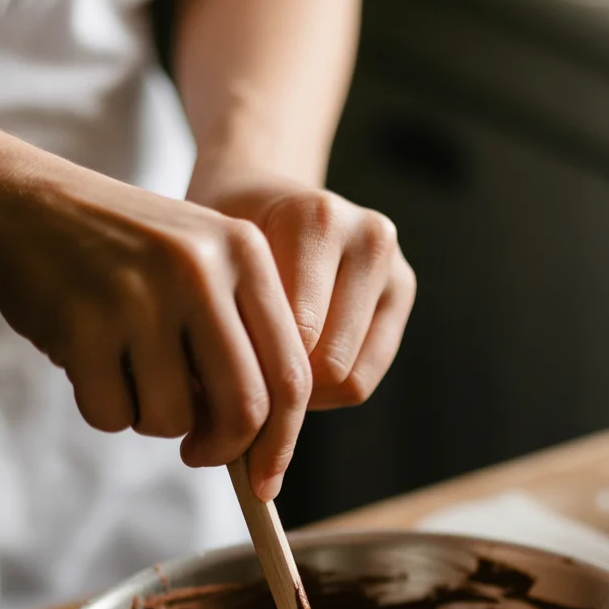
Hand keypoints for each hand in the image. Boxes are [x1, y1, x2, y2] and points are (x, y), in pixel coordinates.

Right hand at [0, 159, 313, 499]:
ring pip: (175, 419)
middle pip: (244, 408)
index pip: (291, 375)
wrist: (22, 204)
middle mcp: (199, 269)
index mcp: (244, 253)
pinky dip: (105, 410)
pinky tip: (90, 363)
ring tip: (130, 375)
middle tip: (200, 454)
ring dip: (152, 421)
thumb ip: (243, 342)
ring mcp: (139, 295)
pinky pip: (113, 415)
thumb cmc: (126, 256)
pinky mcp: (82, 323)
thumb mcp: (202, 268)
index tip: (265, 481)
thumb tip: (265, 447)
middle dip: (224, 451)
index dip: (282, 442)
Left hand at [187, 169, 416, 409]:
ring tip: (266, 376)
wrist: (258, 192)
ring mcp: (393, 264)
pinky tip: (296, 371)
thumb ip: (221, 323)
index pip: (296, 336)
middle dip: (281, 386)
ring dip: (305, 393)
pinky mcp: (403, 290)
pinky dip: (329, 390)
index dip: (253, 371)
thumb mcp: (205, 269)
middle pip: (329, 364)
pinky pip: (366, 378)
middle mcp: (367, 236)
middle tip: (239, 386)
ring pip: (352, 380)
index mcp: (315, 219)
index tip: (213, 383)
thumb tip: (227, 416)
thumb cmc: (221, 238)